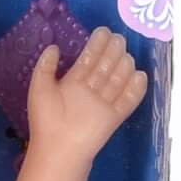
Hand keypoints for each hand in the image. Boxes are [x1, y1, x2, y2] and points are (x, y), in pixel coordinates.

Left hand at [27, 27, 147, 165]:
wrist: (58, 149)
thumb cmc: (46, 119)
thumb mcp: (40, 88)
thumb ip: (45, 67)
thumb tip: (53, 47)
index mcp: (71, 84)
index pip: (87, 61)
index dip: (95, 46)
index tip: (103, 31)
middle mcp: (89, 92)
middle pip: (104, 68)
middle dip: (112, 52)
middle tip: (119, 38)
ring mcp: (102, 105)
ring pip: (117, 82)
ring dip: (123, 67)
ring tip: (127, 54)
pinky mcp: (113, 118)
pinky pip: (127, 102)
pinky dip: (135, 90)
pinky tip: (140, 75)